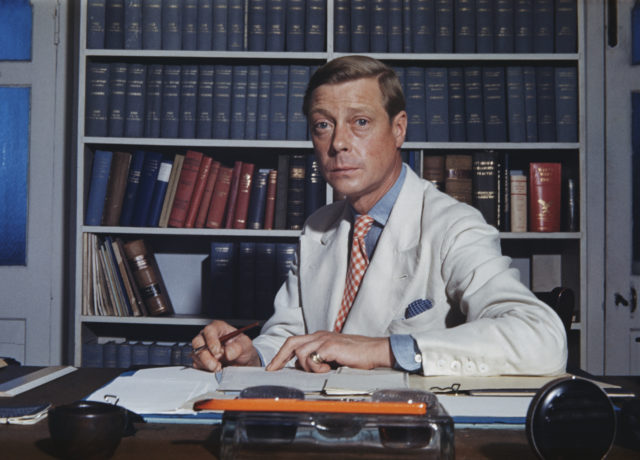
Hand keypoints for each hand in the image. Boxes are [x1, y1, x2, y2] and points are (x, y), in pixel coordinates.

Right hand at [191, 320, 260, 371]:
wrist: (242, 361)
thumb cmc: (242, 348)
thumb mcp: (245, 345)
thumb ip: (238, 347)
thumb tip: (228, 352)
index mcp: (218, 328)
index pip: (209, 330)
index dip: (211, 341)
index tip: (216, 351)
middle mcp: (208, 336)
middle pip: (198, 342)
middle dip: (205, 356)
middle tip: (215, 365)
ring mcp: (202, 348)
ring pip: (196, 355)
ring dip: (206, 364)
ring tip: (219, 367)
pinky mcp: (200, 359)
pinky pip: (197, 364)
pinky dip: (205, 369)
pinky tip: (215, 369)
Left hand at [265, 331, 393, 372]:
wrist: (374, 351)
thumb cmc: (358, 355)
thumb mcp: (334, 356)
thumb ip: (320, 359)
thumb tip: (305, 370)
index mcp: (320, 337)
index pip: (295, 342)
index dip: (282, 354)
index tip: (274, 366)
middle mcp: (319, 335)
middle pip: (291, 342)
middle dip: (279, 357)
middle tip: (272, 370)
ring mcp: (324, 339)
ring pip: (300, 352)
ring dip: (307, 366)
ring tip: (321, 370)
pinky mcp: (330, 346)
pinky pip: (312, 358)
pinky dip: (316, 367)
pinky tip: (328, 369)